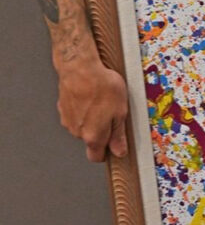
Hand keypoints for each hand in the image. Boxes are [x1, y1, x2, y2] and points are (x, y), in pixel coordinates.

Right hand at [57, 44, 128, 162]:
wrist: (80, 68)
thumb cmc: (102, 87)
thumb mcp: (120, 112)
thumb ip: (118, 135)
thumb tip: (119, 151)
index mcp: (93, 136)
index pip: (96, 157)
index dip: (107, 153)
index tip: (115, 145)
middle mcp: (77, 132)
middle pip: (91, 139)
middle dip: (101, 131)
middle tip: (112, 112)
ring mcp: (68, 120)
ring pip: (83, 125)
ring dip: (91, 118)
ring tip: (101, 99)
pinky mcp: (63, 107)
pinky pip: (76, 113)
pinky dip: (83, 107)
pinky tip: (90, 94)